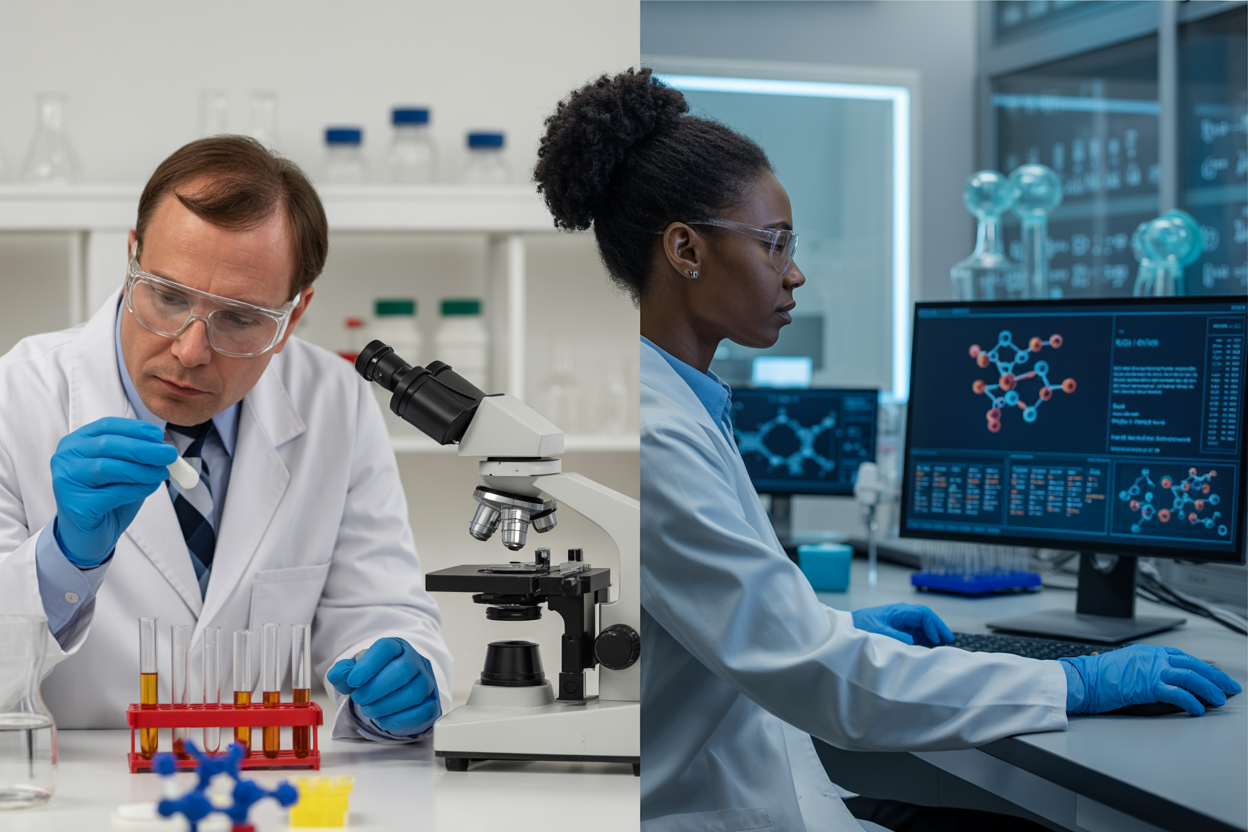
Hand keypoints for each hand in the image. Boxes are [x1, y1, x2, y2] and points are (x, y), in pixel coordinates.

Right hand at [50, 417, 176, 566]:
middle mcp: (66, 457)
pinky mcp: (75, 504)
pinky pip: (113, 493)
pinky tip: (150, 488)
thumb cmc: (107, 498)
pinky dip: (137, 489)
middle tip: (170, 454)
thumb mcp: (124, 470)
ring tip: (163, 474)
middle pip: (109, 444)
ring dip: (142, 470)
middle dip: (144, 449)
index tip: (159, 435)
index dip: (135, 428)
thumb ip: (139, 456)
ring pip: (109, 467)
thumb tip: (165, 447)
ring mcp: (66, 480)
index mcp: (76, 442)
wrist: (89, 535)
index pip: (107, 426)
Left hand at [328, 638, 440, 735]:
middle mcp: (416, 661)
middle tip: (359, 699)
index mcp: (397, 648)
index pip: (386, 648)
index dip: (368, 665)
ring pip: (414, 693)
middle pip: (402, 671)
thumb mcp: (356, 671)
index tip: (352, 681)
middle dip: (375, 689)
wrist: (395, 690)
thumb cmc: (376, 678)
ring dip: (386, 706)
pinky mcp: (432, 703)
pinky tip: (383, 719)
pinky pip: (423, 712)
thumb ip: (343, 672)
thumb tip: (339, 675)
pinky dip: (400, 719)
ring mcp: (427, 682)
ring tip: (369, 710)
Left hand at [851, 603, 954, 646]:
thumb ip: (895, 636)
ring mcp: (902, 622)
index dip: (933, 626)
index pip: (923, 614)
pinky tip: (931, 648)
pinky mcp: (899, 630)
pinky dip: (925, 639)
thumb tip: (912, 641)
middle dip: (938, 629)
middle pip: (927, 619)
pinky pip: (917, 633)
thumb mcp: (877, 631)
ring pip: (923, 626)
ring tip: (943, 646)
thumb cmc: (861, 625)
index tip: (938, 638)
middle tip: (949, 641)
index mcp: (899, 611)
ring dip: (933, 635)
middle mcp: (903, 615)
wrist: (849, 627)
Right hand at [1060, 645, 1241, 715]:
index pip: (1184, 658)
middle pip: (1194, 666)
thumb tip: (1160, 681)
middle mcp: (1154, 658)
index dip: (1203, 667)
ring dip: (1210, 690)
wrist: (1083, 679)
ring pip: (1192, 677)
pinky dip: (1193, 702)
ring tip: (1219, 700)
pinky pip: (1179, 694)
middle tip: (1229, 688)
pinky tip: (1199, 709)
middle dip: (1215, 678)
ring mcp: (1152, 670)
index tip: (1215, 675)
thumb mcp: (1124, 664)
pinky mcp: (1150, 686)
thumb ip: (1144, 669)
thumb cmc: (1097, 676)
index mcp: (1148, 652)